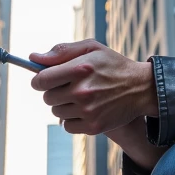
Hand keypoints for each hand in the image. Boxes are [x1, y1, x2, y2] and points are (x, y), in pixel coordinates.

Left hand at [30, 39, 157, 135]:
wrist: (141, 88)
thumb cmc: (113, 65)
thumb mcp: (91, 48)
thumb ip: (61, 51)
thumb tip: (33, 58)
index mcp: (79, 69)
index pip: (41, 80)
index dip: (39, 80)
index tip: (44, 79)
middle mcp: (82, 91)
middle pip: (47, 98)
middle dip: (54, 92)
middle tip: (69, 87)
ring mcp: (88, 111)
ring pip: (57, 112)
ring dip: (64, 105)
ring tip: (81, 97)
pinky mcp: (93, 127)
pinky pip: (67, 126)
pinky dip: (72, 119)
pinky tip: (85, 110)